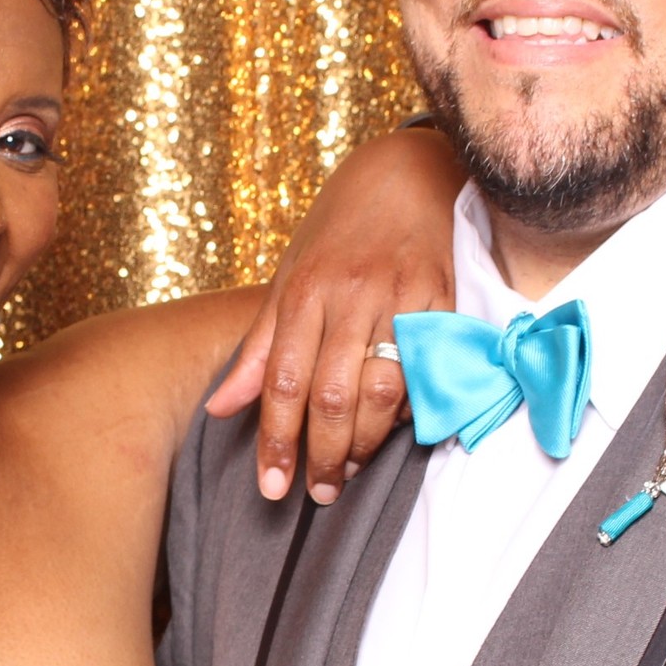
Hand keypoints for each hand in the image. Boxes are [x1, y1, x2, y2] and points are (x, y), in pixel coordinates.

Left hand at [207, 122, 462, 502]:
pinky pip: (428, 370)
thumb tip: (221, 409)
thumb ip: (260, 348)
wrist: (404, 173)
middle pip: (333, 396)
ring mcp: (402, 296)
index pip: (284, 382)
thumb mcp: (288, 278)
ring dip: (368, 442)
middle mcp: (351, 294)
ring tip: (352, 469)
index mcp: (305, 290)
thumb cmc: (338, 230)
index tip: (272, 487)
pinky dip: (412, 408)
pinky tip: (396, 429)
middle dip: (323, 456)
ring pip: (384, 390)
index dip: (277, 442)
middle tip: (318, 492)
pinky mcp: (444, 299)